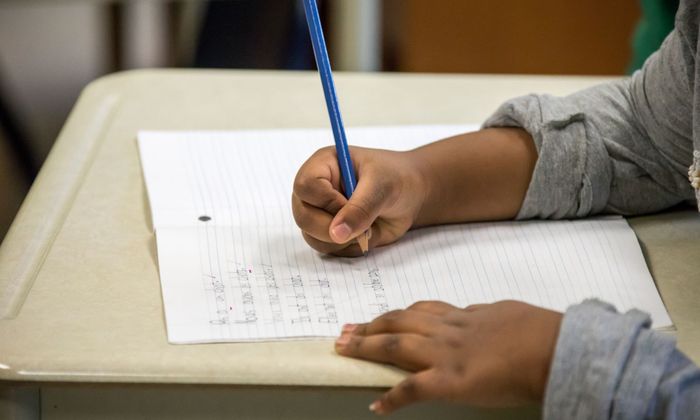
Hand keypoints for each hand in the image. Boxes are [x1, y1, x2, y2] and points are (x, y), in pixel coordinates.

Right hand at [292, 146, 427, 255]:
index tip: (350, 204)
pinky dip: (349, 248)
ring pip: (312, 237)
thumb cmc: (396, 178)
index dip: (325, 201)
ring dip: (342, 240)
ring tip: (368, 226)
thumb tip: (336, 233)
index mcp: (323, 165)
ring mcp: (321, 213)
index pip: (305, 186)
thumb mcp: (382, 186)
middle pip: (303, 216)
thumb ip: (360, 208)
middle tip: (361, 226)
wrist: (411, 195)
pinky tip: (366, 234)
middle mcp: (317, 190)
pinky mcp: (330, 233)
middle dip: (331, 227)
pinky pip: (328, 250)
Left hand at [335, 300, 562, 414]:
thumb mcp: (508, 314)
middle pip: (399, 322)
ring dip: (366, 346)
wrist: (552, 348)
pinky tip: (376, 407)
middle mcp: (447, 331)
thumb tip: (481, 315)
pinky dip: (391, 399)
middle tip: (346, 330)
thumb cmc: (539, 331)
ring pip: (395, 345)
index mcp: (464, 317)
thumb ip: (486, 316)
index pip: (422, 311)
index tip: (382, 318)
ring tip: (344, 349)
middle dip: (370, 326)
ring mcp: (445, 354)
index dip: (397, 315)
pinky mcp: (449, 381)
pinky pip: (412, 389)